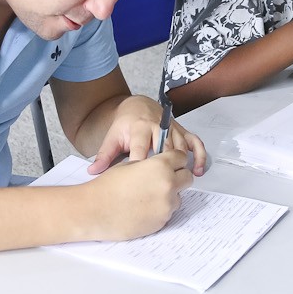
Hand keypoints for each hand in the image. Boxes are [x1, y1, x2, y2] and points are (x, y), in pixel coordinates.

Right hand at [81, 152, 194, 240]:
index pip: (181, 157)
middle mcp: (168, 184)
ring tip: (147, 197)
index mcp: (160, 166)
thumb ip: (150, 165)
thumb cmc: (107, 187)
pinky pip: (168, 212)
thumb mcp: (130, 165)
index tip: (171, 163)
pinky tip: (143, 208)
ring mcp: (167, 205)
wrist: (94, 211)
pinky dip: (160, 209)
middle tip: (164, 179)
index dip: (175, 159)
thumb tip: (160, 166)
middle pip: (187, 177)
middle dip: (178, 177)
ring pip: (179, 197)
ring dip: (169, 195)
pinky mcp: (162, 221)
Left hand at [88, 94, 207, 174]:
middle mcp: (158, 127)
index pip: (141, 149)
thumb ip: (104, 156)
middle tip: (163, 187)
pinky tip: (198, 171)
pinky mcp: (182, 131)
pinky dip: (200, 156)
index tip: (140, 182)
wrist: (137, 106)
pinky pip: (196, 142)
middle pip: (165, 149)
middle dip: (165, 168)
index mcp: (140, 128)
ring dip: (183, 165)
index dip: (140, 165)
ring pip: (181, 148)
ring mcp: (172, 129)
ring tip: (181, 184)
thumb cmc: (125, 125)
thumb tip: (93, 171)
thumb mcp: (112, 138)